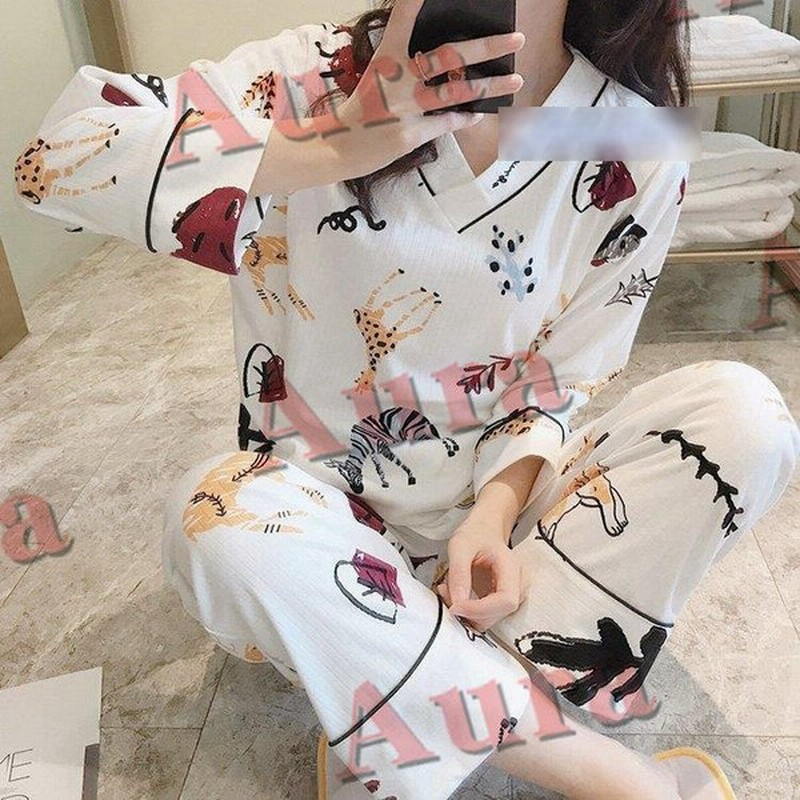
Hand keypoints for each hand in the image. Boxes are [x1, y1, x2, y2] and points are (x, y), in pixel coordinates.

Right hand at [266, 0, 525, 192]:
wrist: (338, 147)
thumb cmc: (362, 109)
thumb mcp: (377, 75)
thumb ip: (406, 63)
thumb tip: (445, 61)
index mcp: (387, 55)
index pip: (405, 17)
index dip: (418, 0)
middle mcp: (398, 76)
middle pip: (449, 56)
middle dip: (486, 47)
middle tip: (516, 38)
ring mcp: (406, 105)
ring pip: (457, 93)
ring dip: (490, 87)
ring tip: (517, 81)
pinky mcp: (411, 133)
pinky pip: (446, 123)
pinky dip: (465, 118)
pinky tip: (482, 114)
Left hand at [436, 515, 523, 632]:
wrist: (484, 530)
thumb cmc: (475, 534)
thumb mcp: (460, 546)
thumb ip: (459, 574)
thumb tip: (457, 605)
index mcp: (512, 567)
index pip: (506, 601)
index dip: (480, 610)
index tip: (455, 607)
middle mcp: (519, 585)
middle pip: (498, 614)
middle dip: (469, 612)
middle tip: (445, 593)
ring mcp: (512, 595)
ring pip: (490, 619)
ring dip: (466, 613)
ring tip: (448, 590)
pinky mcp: (501, 602)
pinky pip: (485, 616)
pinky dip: (467, 612)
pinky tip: (456, 594)